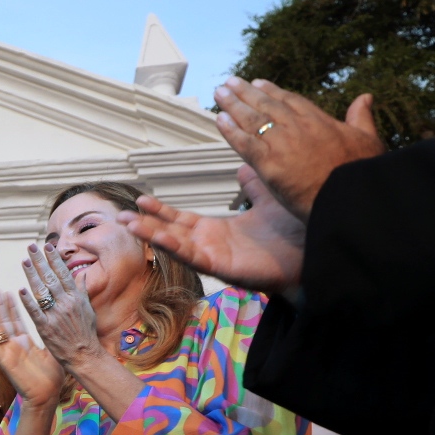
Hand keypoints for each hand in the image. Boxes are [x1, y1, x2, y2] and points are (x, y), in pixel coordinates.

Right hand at [0, 290, 64, 408]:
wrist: (48, 395)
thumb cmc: (52, 377)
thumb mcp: (53, 352)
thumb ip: (52, 337)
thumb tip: (58, 324)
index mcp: (26, 343)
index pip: (18, 320)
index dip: (14, 306)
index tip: (11, 291)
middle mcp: (15, 346)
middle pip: (6, 321)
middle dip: (1, 305)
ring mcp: (9, 354)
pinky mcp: (5, 362)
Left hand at [19, 242, 100, 372]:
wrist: (84, 355)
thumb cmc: (86, 332)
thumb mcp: (88, 309)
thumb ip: (82, 291)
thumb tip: (81, 274)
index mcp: (76, 297)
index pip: (63, 273)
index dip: (54, 259)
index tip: (47, 246)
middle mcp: (66, 303)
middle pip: (50, 278)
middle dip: (40, 261)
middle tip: (31, 247)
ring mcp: (55, 315)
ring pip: (42, 291)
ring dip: (32, 275)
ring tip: (24, 261)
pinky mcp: (46, 328)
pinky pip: (35, 312)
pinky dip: (28, 302)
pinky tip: (20, 290)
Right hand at [120, 165, 304, 293]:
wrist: (315, 254)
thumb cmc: (295, 234)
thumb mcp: (268, 201)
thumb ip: (253, 185)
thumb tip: (245, 166)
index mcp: (219, 231)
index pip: (182, 219)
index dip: (161, 211)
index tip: (140, 199)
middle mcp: (212, 246)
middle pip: (170, 232)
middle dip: (145, 224)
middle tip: (119, 215)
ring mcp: (215, 258)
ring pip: (175, 244)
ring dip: (151, 234)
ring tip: (127, 224)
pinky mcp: (222, 268)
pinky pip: (192, 256)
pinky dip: (173, 246)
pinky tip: (157, 236)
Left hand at [213, 78, 383, 219]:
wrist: (350, 196)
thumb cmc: (361, 172)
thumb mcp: (368, 139)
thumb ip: (361, 117)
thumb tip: (365, 97)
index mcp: (319, 121)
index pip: (290, 101)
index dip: (271, 92)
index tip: (257, 83)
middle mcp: (297, 127)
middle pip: (266, 105)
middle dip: (245, 93)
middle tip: (229, 83)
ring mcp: (281, 144)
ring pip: (252, 120)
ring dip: (233, 105)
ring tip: (219, 93)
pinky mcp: (268, 163)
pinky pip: (244, 143)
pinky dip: (230, 130)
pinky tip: (219, 120)